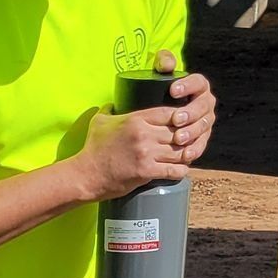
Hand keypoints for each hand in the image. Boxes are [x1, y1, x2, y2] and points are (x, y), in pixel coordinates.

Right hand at [73, 104, 189, 197]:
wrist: (86, 175)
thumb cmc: (93, 149)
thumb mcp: (99, 122)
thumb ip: (109, 109)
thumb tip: (114, 103)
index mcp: (136, 120)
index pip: (169, 112)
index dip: (181, 116)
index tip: (184, 121)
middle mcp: (144, 135)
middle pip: (178, 131)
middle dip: (187, 135)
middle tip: (191, 140)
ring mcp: (146, 154)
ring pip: (179, 151)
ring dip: (187, 153)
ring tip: (188, 154)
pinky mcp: (146, 172)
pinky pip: (173, 170)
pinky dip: (181, 170)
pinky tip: (181, 169)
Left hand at [167, 70, 216, 165]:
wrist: (160, 113)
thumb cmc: (160, 91)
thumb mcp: (160, 74)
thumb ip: (163, 62)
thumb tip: (166, 64)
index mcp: (199, 86)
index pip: (198, 83)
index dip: (188, 86)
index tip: (172, 91)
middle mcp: (206, 103)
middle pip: (203, 107)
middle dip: (191, 114)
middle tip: (176, 119)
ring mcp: (205, 122)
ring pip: (202, 127)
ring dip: (192, 133)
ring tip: (178, 138)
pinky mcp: (201, 139)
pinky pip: (201, 145)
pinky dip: (194, 151)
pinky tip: (186, 155)